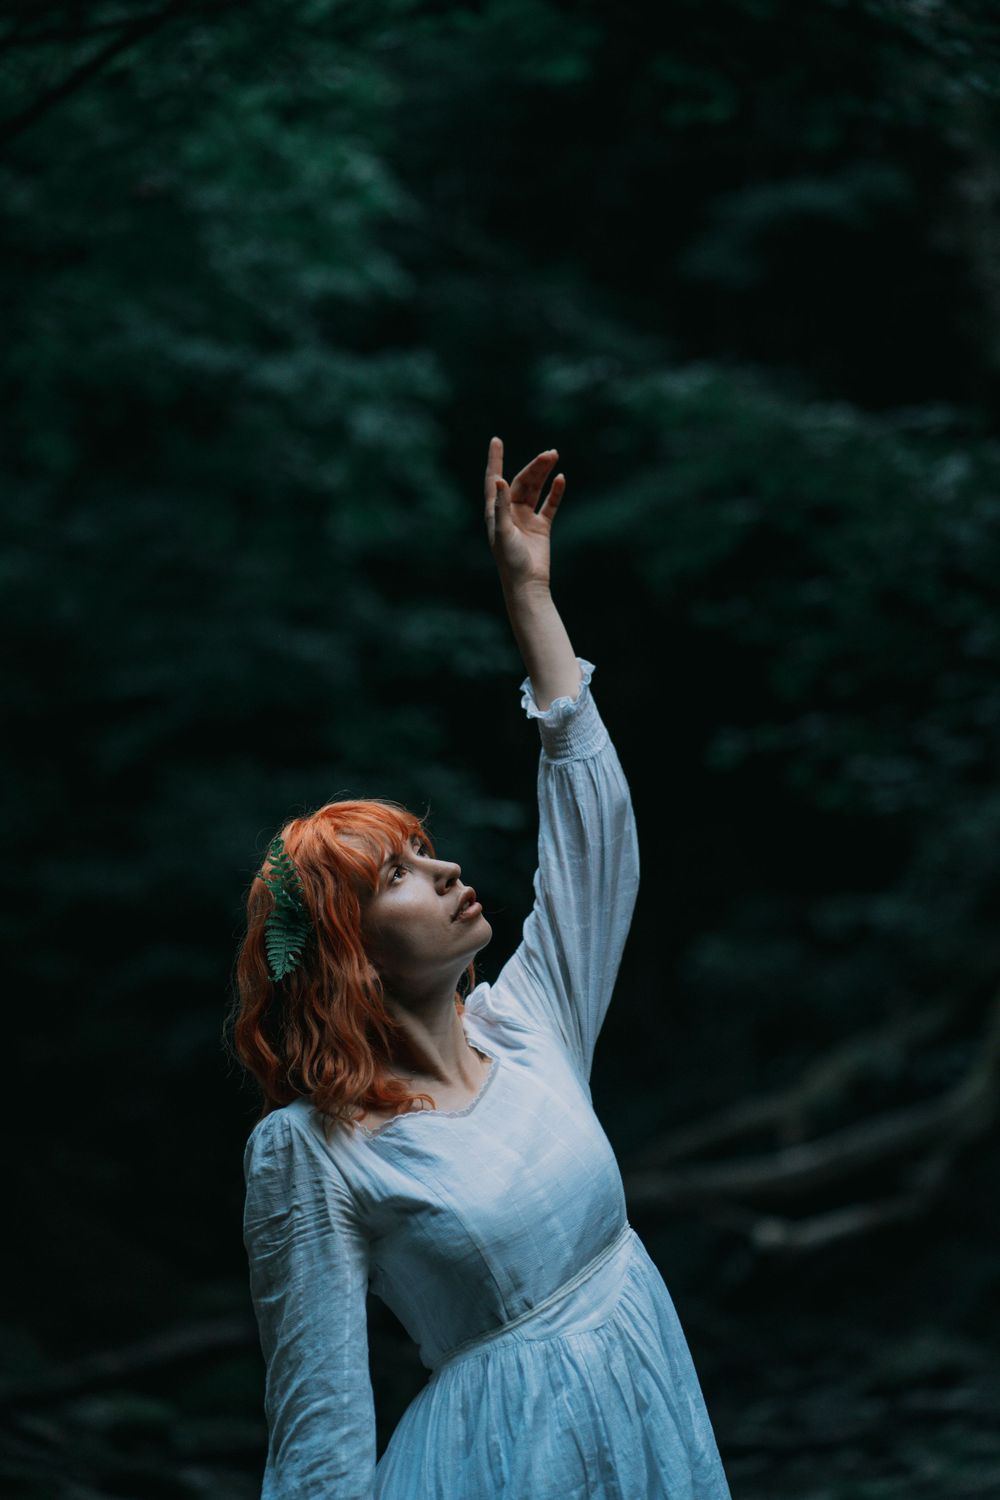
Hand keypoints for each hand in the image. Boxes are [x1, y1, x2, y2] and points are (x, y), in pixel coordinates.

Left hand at [483, 435, 565, 593]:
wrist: (527, 584)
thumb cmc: (510, 561)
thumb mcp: (503, 532)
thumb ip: (501, 506)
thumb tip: (501, 479)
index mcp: (495, 511)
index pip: (494, 480)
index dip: (495, 460)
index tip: (496, 440)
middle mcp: (509, 512)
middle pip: (522, 481)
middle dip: (534, 466)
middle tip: (550, 453)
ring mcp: (526, 518)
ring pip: (536, 489)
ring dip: (545, 474)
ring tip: (554, 457)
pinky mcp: (541, 527)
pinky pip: (550, 504)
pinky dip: (556, 492)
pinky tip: (562, 479)